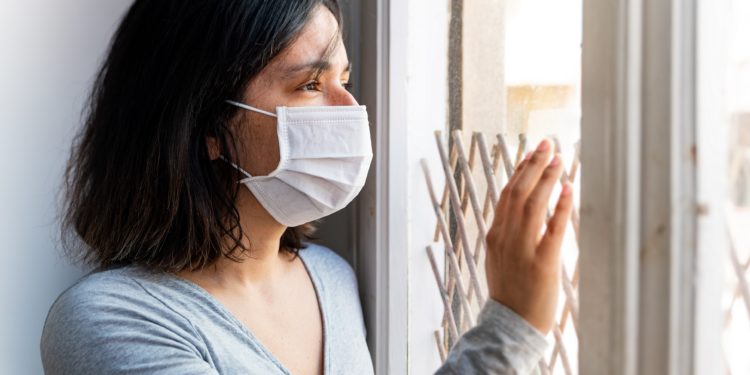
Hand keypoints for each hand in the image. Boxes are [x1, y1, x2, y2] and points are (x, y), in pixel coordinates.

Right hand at [485, 138, 572, 333]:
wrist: (511, 325)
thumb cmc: (510, 294)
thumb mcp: (499, 259)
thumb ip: (507, 235)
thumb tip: (518, 213)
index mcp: (495, 236)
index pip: (506, 195)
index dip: (519, 171)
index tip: (530, 153)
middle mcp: (506, 238)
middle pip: (518, 192)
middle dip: (532, 164)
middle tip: (546, 143)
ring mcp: (523, 249)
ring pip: (532, 204)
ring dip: (545, 178)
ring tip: (557, 158)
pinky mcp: (543, 262)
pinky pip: (552, 229)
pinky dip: (560, 207)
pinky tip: (567, 188)